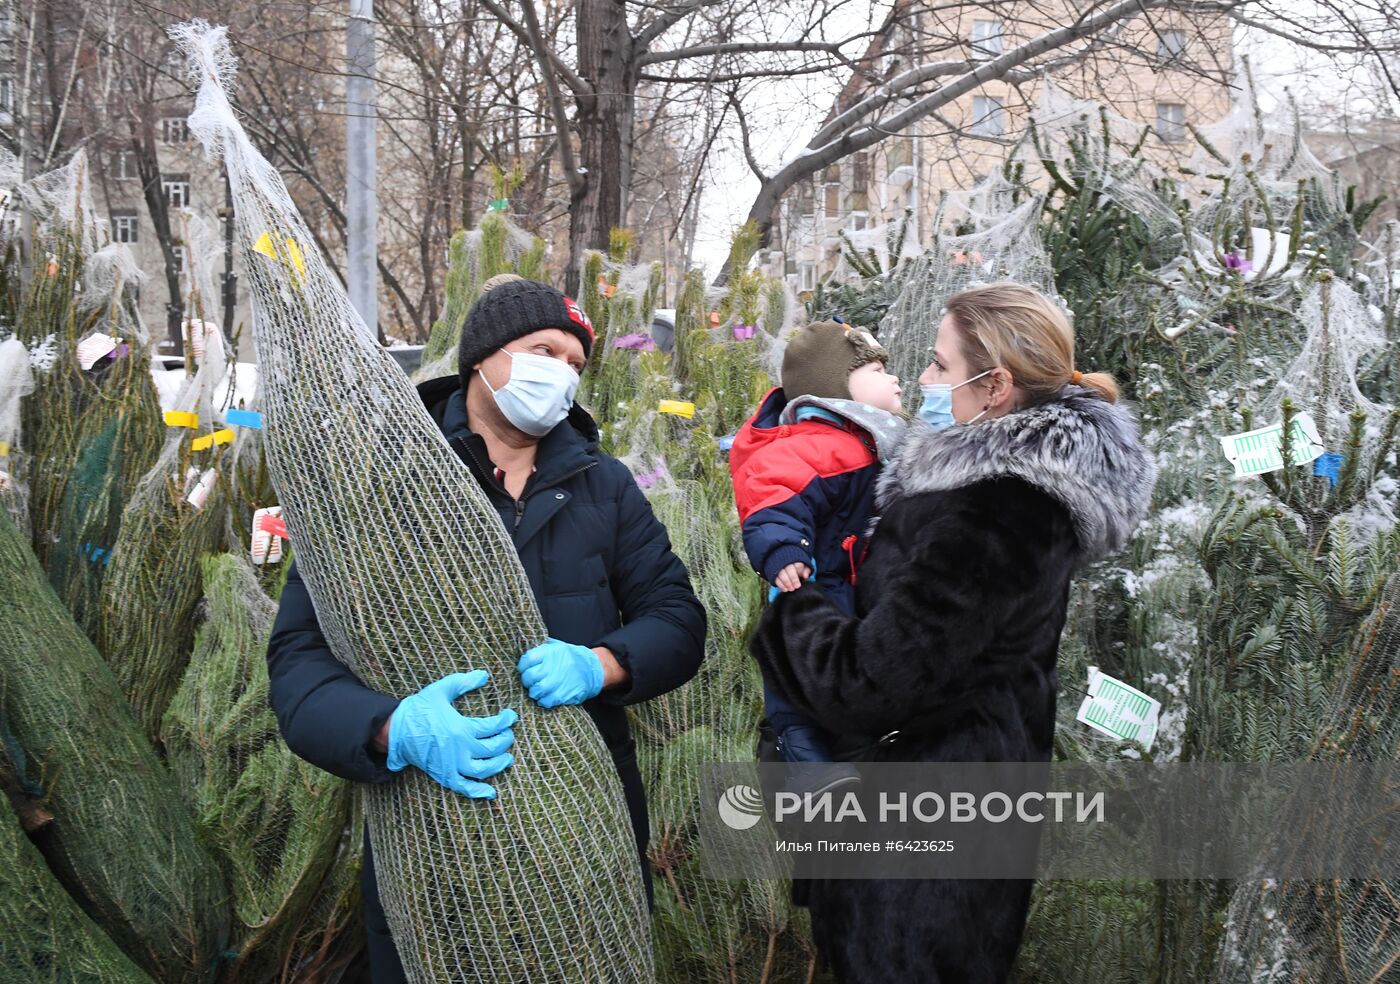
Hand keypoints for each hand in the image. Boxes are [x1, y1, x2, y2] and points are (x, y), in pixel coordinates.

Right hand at [386, 671, 516, 798]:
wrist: (395, 730)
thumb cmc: (418, 709)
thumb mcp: (440, 690)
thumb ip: (463, 682)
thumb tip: (483, 675)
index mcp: (461, 728)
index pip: (492, 727)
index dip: (505, 721)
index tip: (511, 716)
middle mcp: (460, 749)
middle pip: (492, 749)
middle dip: (505, 742)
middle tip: (509, 735)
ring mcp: (452, 765)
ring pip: (483, 770)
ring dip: (499, 765)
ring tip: (507, 759)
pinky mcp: (443, 775)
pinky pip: (464, 787)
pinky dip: (478, 792)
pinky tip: (491, 793)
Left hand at [516, 638, 604, 707]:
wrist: (592, 668)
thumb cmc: (571, 658)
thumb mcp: (558, 647)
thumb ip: (542, 649)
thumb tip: (524, 653)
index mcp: (552, 652)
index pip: (528, 659)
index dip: (522, 666)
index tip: (523, 669)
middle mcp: (554, 666)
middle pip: (530, 676)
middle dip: (526, 680)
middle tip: (529, 681)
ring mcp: (559, 681)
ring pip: (536, 690)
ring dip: (534, 691)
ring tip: (537, 689)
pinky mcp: (564, 694)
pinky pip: (546, 701)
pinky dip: (543, 700)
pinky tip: (545, 696)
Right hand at [774, 562, 812, 592]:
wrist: (789, 563)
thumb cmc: (799, 567)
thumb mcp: (805, 567)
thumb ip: (807, 570)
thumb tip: (805, 576)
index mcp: (794, 561)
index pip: (793, 568)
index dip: (794, 578)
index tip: (797, 586)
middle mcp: (786, 563)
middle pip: (785, 572)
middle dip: (788, 581)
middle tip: (792, 588)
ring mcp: (780, 568)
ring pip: (780, 575)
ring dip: (784, 583)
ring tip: (789, 589)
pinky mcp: (775, 573)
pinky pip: (776, 578)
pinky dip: (780, 585)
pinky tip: (784, 589)